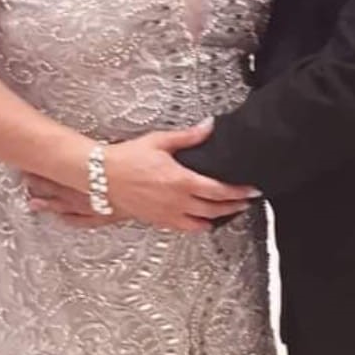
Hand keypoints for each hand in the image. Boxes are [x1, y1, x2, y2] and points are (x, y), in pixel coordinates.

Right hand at [30, 119, 258, 232]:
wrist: (102, 176)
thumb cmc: (128, 157)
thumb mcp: (160, 141)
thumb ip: (188, 137)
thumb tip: (209, 126)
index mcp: (181, 181)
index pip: (219, 191)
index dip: (239, 191)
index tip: (252, 190)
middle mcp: (177, 202)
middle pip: (215, 209)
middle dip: (235, 205)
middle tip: (248, 201)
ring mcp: (168, 214)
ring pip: (202, 223)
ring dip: (219, 218)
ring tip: (231, 211)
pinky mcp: (158, 220)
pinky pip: (185, 228)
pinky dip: (199, 225)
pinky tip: (204, 220)